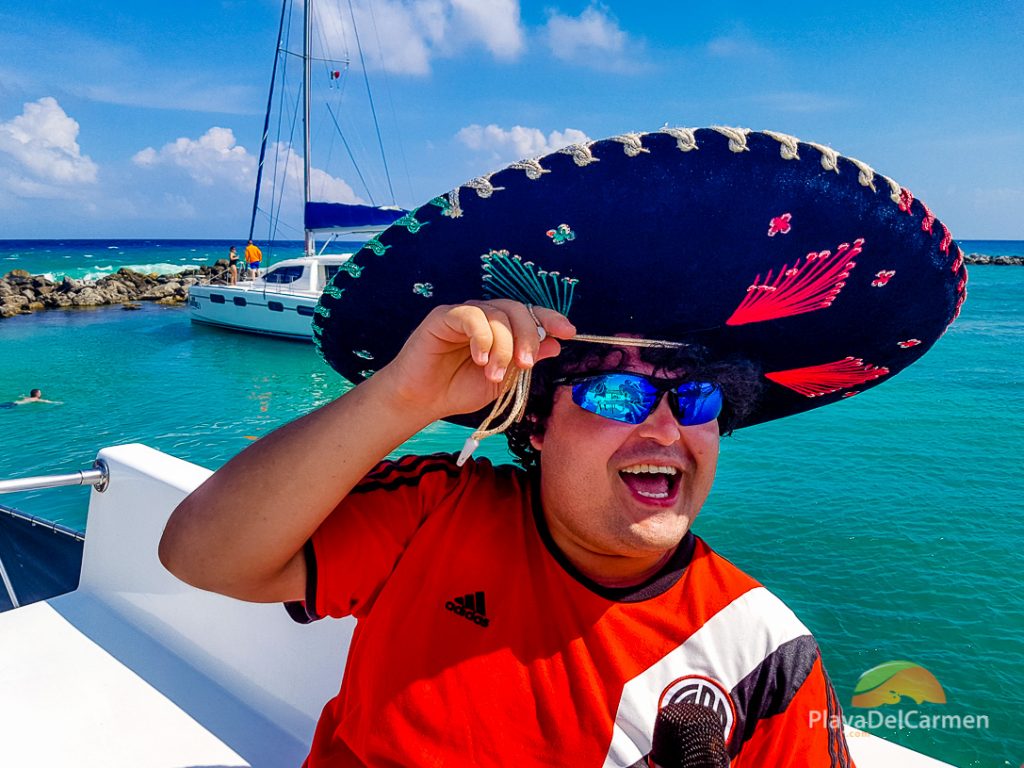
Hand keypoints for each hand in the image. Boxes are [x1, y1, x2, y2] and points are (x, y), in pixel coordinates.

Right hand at [376, 300, 575, 421]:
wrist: (422, 400)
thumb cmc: (459, 389)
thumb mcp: (502, 380)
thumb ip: (525, 361)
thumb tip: (555, 343)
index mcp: (502, 328)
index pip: (531, 314)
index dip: (551, 318)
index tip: (569, 332)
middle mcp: (485, 315)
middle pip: (518, 310)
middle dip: (528, 337)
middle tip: (525, 365)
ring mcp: (465, 314)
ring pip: (497, 314)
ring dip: (502, 346)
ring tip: (494, 374)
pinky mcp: (444, 317)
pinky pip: (471, 316)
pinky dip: (482, 337)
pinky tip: (480, 359)